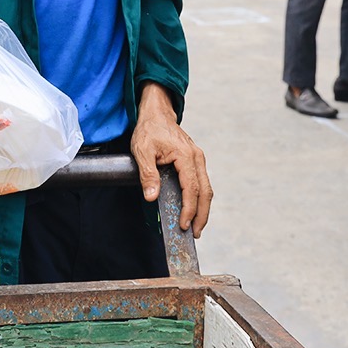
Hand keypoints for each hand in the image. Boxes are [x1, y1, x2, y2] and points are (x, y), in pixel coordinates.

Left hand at [130, 84, 212, 236]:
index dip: (188, 209)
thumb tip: (151, 196)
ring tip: (196, 227)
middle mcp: (197, 157)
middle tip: (194, 234)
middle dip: (201, 215)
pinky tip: (194, 210)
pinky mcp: (195, 161)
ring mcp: (198, 159)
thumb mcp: (142, 151)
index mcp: (185, 155)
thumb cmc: (149, 129)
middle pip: (205, 192)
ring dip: (203, 209)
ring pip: (206, 188)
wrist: (156, 113)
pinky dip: (200, 198)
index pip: (191, 188)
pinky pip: (201, 183)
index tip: (182, 225)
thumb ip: (148, 174)